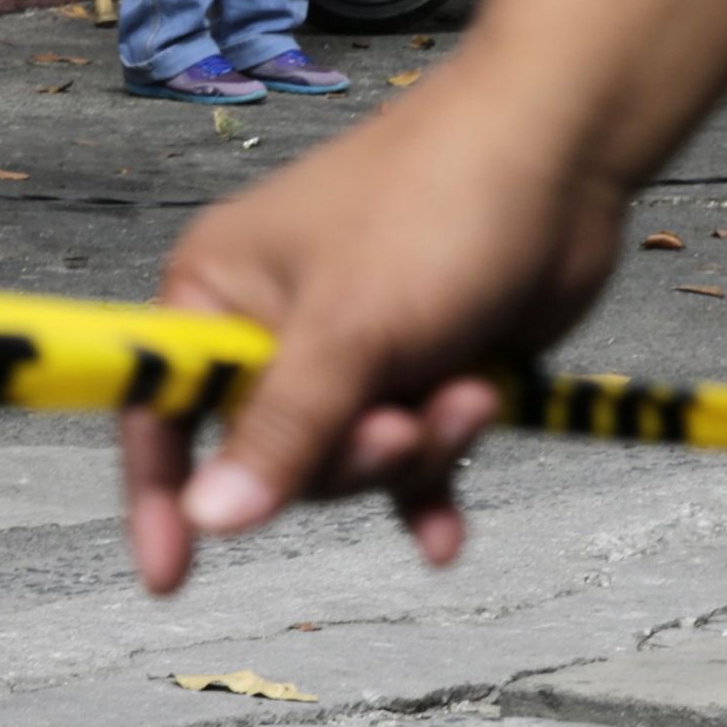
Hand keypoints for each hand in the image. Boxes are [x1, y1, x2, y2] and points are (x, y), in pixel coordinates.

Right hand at [117, 65, 632, 592]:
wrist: (564, 151)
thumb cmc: (438, 204)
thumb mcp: (350, 330)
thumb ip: (282, 432)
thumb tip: (209, 519)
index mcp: (219, 291)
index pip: (162, 410)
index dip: (162, 494)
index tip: (169, 575)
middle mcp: (274, 324)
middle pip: (272, 457)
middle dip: (348, 456)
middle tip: (403, 420)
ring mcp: (352, 351)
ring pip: (351, 463)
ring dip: (414, 450)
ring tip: (466, 397)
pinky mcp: (420, 369)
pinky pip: (407, 463)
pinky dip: (429, 490)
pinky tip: (446, 538)